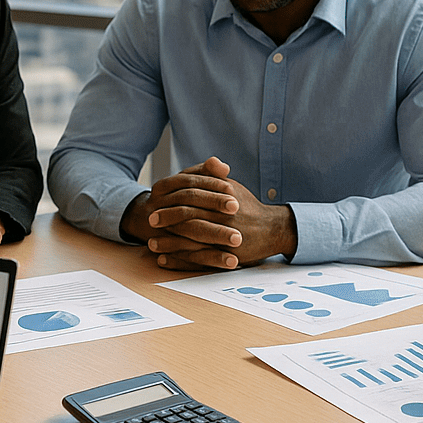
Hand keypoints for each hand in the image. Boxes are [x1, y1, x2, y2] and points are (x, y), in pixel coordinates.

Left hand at [131, 157, 296, 269]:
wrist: (272, 229)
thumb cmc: (248, 207)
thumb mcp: (234, 187)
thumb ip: (216, 176)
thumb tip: (210, 161)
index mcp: (223, 196)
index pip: (192, 193)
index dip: (172, 195)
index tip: (156, 198)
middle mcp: (224, 216)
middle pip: (189, 215)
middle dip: (167, 218)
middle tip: (151, 220)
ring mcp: (225, 237)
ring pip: (191, 239)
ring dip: (169, 242)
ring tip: (151, 243)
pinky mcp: (226, 256)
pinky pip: (198, 260)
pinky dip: (178, 260)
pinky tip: (164, 259)